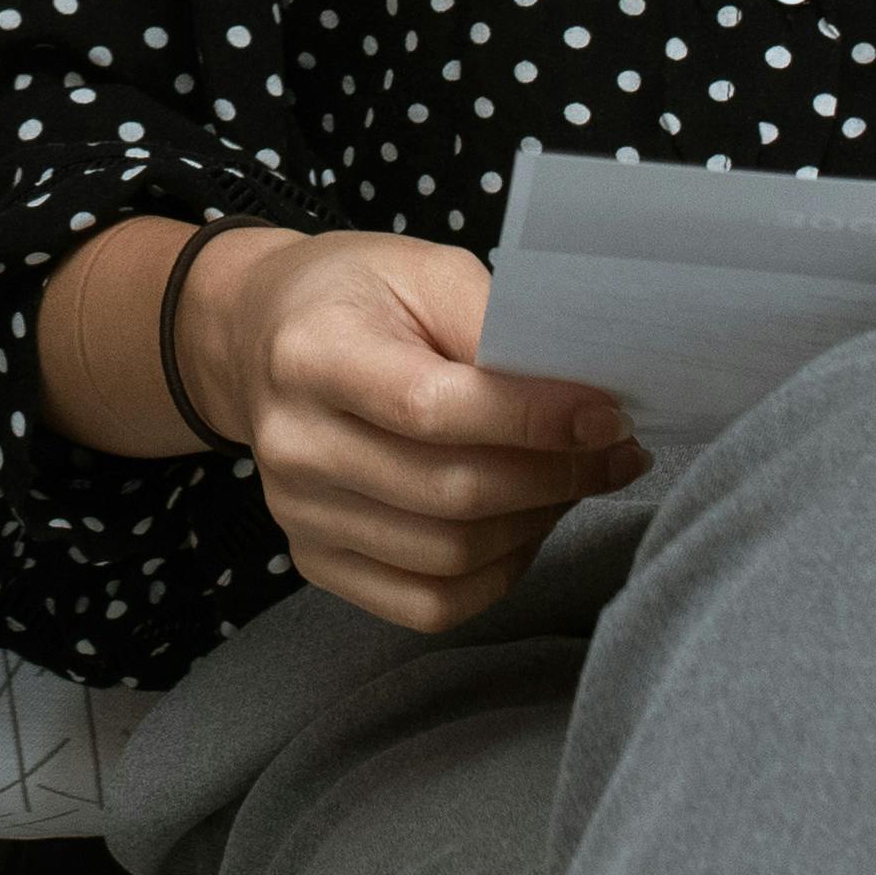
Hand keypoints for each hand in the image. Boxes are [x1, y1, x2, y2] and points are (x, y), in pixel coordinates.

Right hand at [187, 229, 648, 633]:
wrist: (262, 337)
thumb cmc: (358, 296)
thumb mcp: (426, 271)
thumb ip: (496, 327)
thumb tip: (582, 401)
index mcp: (312, 354)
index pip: (433, 409)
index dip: (533, 421)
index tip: (607, 416)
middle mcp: (294, 443)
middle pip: (451, 494)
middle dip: (556, 477)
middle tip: (613, 451)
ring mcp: (298, 511)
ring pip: (449, 557)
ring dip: (536, 523)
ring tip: (572, 481)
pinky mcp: (314, 558)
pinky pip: (427, 603)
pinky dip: (496, 574)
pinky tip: (524, 526)